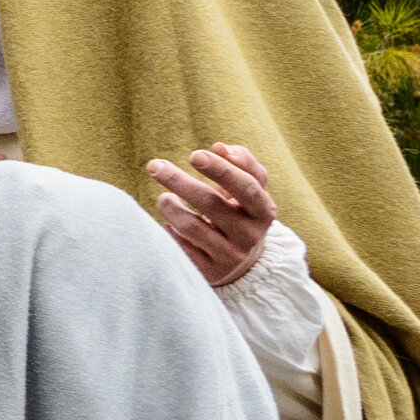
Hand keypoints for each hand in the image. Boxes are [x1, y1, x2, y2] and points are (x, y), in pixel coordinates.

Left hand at [149, 141, 275, 289]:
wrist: (242, 263)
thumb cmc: (240, 213)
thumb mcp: (250, 190)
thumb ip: (242, 163)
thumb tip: (220, 147)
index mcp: (264, 211)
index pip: (246, 187)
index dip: (222, 170)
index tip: (195, 154)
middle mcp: (249, 235)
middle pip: (211, 204)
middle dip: (179, 181)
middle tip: (154, 166)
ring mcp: (229, 256)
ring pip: (191, 227)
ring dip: (169, 207)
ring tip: (164, 199)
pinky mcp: (208, 272)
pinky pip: (179, 248)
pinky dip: (168, 232)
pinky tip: (168, 225)